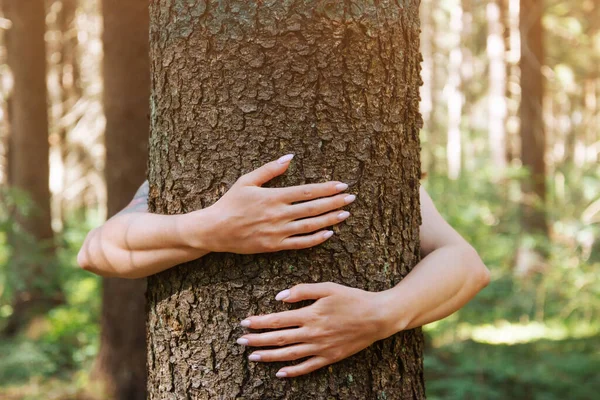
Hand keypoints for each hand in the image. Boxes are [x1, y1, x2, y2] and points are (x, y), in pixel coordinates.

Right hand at [203, 155, 355, 253]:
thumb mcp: (247, 180)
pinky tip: (329, 234)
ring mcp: (278, 232)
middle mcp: (279, 214)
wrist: (215, 230)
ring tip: (345, 214)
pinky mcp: (275, 246)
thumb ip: (270, 169)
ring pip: (311, 226)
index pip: (307, 192)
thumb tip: (289, 157)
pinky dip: (316, 239)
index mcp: (274, 197)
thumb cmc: (230, 203)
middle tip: (351, 198)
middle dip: (334, 202)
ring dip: (330, 219)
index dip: (326, 188)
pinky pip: (300, 243)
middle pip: (313, 208)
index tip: (342, 185)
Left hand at [236, 282, 394, 377]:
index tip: (244, 322)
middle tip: (240, 341)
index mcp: (310, 315)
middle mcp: (312, 334)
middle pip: (279, 339)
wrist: (378, 317)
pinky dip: (292, 372)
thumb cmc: (353, 298)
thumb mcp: (328, 287)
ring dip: (269, 356)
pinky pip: (307, 367)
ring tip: (252, 356)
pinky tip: (279, 373)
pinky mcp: (330, 357)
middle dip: (257, 340)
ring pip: (289, 355)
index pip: (277, 320)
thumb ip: (302, 290)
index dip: (259, 322)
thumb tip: (279, 296)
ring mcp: (321, 348)